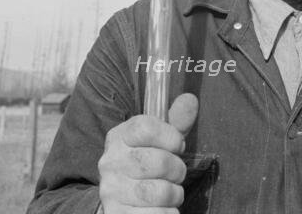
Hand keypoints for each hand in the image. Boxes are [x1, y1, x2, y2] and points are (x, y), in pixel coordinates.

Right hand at [98, 93, 198, 213]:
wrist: (123, 197)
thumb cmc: (149, 161)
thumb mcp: (162, 138)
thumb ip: (177, 120)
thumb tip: (190, 99)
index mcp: (120, 136)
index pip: (145, 127)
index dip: (170, 136)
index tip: (178, 145)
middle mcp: (110, 161)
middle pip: (155, 161)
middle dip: (177, 168)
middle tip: (177, 172)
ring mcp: (111, 190)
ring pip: (155, 192)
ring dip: (173, 193)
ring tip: (171, 192)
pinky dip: (167, 213)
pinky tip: (165, 208)